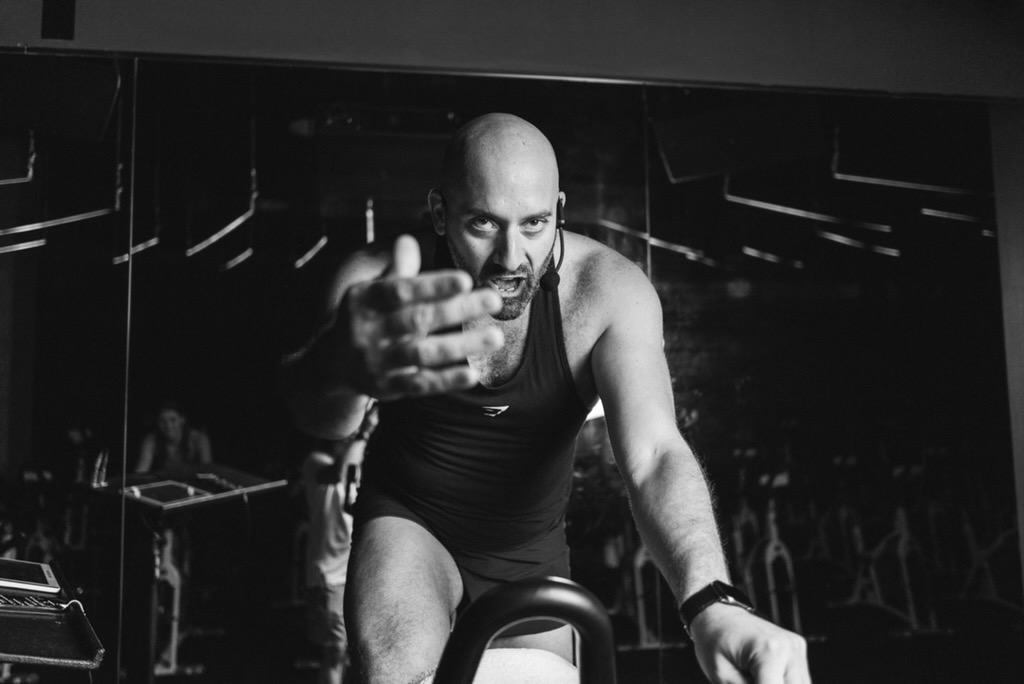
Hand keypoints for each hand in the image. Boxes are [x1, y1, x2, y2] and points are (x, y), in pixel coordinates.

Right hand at [336, 234, 503, 399]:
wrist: (333, 364)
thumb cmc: (366, 318)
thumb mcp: (372, 293)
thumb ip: (396, 271)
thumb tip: (408, 240)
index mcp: (364, 300)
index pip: (400, 290)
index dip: (432, 285)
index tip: (466, 280)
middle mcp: (367, 330)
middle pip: (417, 319)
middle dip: (458, 309)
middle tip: (494, 300)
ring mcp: (376, 361)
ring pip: (423, 353)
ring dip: (461, 346)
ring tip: (495, 337)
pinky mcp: (387, 388)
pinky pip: (420, 384)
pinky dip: (446, 380)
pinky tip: (473, 374)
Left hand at [690, 604, 809, 683]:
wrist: (718, 613)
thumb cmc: (713, 640)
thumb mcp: (721, 676)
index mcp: (770, 651)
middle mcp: (789, 648)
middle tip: (746, 682)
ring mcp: (796, 648)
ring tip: (751, 678)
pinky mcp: (798, 649)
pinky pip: (799, 680)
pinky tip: (764, 680)